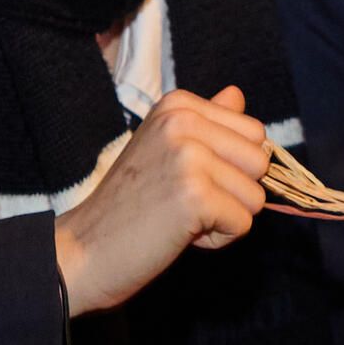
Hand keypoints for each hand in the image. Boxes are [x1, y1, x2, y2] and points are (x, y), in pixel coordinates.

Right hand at [53, 85, 271, 316]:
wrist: (82, 251)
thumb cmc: (130, 205)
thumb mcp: (166, 149)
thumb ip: (206, 122)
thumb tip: (237, 94)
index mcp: (178, 106)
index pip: (254, 133)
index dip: (231, 167)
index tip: (186, 180)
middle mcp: (183, 122)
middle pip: (261, 162)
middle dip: (234, 193)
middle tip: (184, 202)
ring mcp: (189, 157)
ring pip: (256, 196)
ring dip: (224, 218)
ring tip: (179, 217)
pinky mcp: (195, 195)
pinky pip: (243, 223)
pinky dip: (217, 240)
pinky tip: (179, 234)